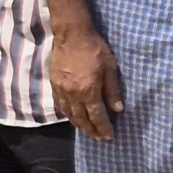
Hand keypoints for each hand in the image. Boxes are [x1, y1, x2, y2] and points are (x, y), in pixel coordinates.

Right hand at [49, 26, 123, 142]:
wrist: (71, 34)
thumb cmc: (95, 49)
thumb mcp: (110, 68)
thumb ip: (113, 90)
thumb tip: (118, 110)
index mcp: (88, 91)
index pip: (97, 117)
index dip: (103, 128)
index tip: (109, 136)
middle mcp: (73, 94)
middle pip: (81, 119)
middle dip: (92, 131)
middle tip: (100, 138)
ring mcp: (61, 90)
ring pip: (69, 114)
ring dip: (79, 125)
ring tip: (88, 130)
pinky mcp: (54, 84)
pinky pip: (60, 105)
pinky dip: (67, 114)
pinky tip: (73, 117)